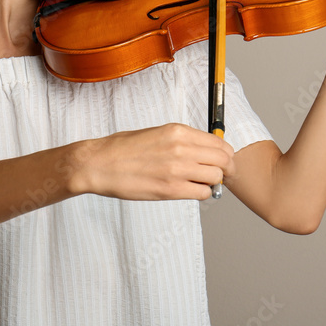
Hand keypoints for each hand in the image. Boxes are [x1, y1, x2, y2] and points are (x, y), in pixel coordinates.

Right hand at [73, 123, 233, 200]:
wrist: (99, 164)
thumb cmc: (122, 149)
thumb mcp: (156, 133)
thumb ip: (182, 140)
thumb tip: (202, 150)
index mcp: (178, 131)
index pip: (218, 142)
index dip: (225, 154)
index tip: (223, 160)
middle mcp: (181, 148)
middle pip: (223, 159)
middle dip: (225, 169)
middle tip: (220, 175)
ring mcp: (177, 169)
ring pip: (215, 177)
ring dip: (212, 182)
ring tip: (200, 183)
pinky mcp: (170, 189)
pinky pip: (202, 193)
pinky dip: (201, 193)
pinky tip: (190, 190)